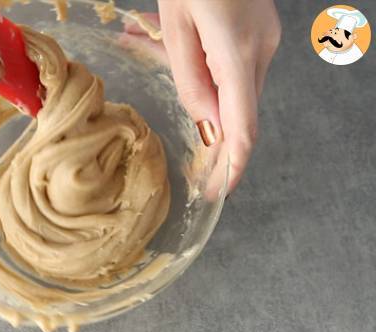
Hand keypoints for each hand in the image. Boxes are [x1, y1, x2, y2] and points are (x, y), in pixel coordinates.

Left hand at [145, 1, 280, 192]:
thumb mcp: (176, 27)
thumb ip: (191, 79)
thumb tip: (207, 124)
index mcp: (237, 53)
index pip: (243, 127)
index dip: (232, 166)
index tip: (216, 193)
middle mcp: (261, 52)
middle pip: (241, 115)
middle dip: (219, 149)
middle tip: (199, 179)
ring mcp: (266, 43)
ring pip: (238, 96)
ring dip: (212, 116)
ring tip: (183, 117)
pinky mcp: (260, 37)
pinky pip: (238, 76)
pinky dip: (217, 92)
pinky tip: (191, 85)